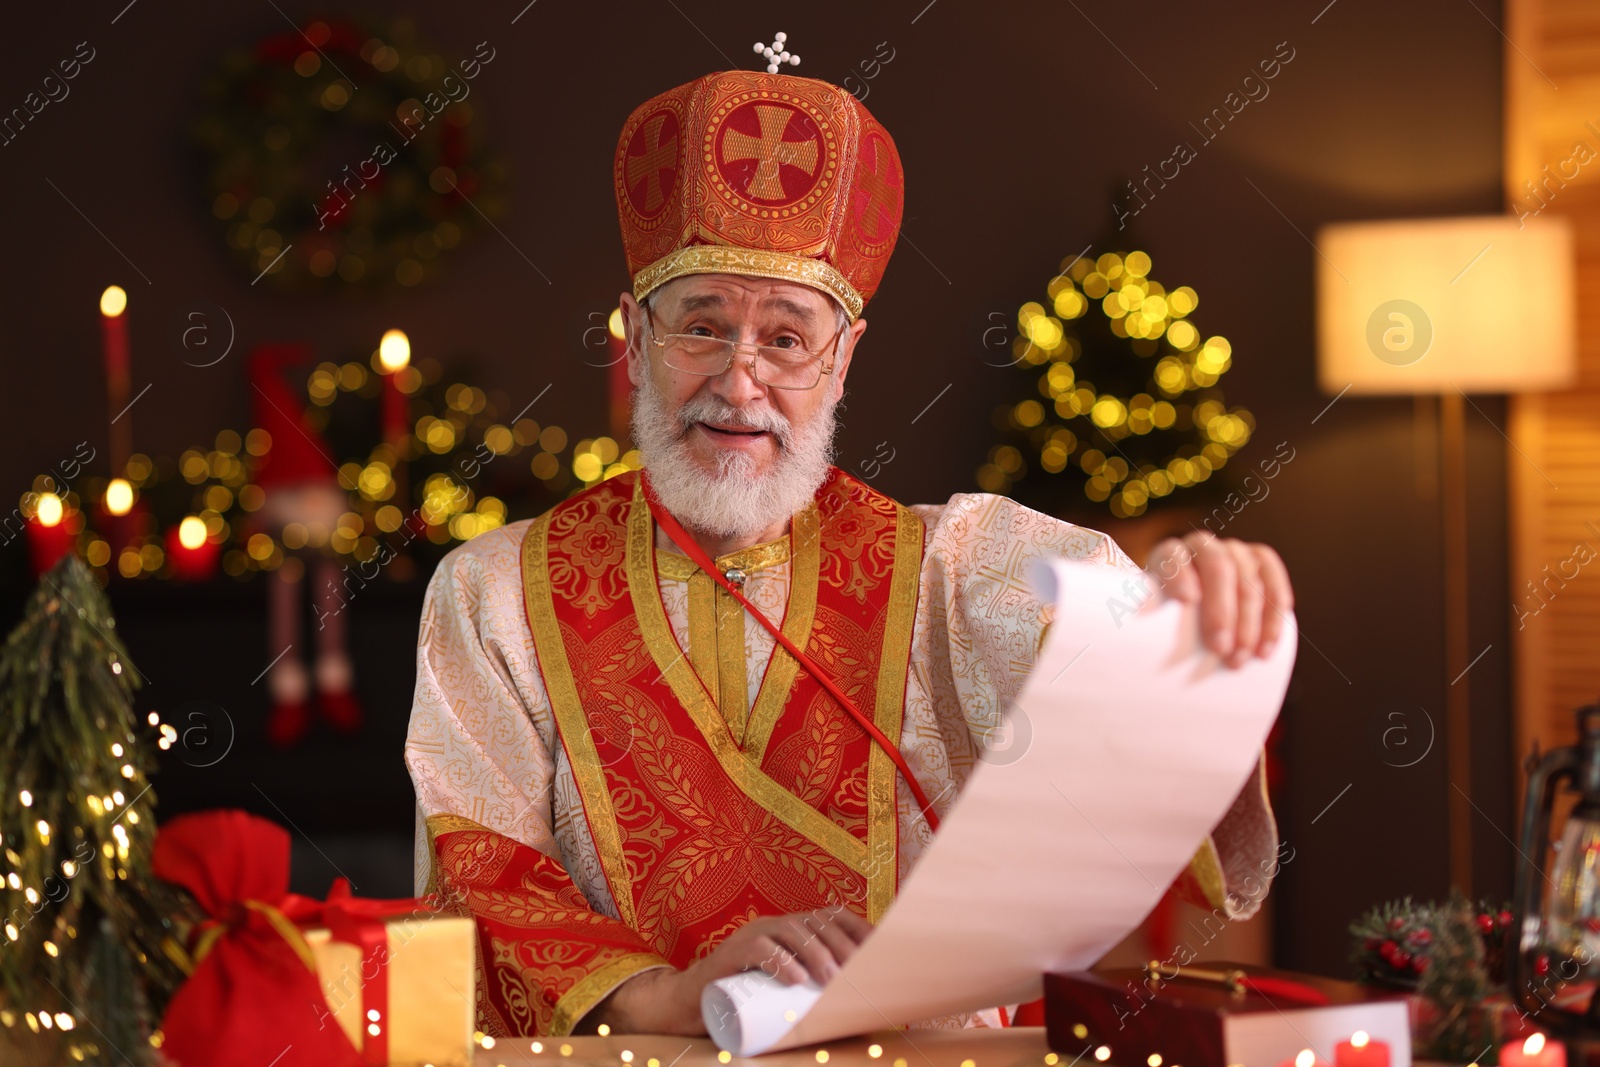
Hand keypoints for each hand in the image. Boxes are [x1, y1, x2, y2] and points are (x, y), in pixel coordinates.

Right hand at [584, 905, 872, 1034]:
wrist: (691, 1004)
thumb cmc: (746, 1001)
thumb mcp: (784, 993)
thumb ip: (813, 996)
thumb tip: (860, 1016)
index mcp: (793, 929)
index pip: (832, 917)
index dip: (857, 929)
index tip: (881, 949)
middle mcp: (776, 924)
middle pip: (818, 922)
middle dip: (843, 944)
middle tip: (859, 972)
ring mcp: (753, 933)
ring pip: (793, 931)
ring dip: (817, 953)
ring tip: (832, 979)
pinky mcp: (733, 950)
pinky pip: (760, 948)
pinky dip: (781, 962)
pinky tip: (796, 980)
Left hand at [1146, 532, 1292, 667]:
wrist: (1193, 618)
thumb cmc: (1166, 625)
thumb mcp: (1149, 622)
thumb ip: (1141, 628)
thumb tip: (1130, 652)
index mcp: (1168, 555)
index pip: (1172, 554)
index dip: (1179, 574)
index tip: (1186, 601)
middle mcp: (1201, 547)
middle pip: (1216, 565)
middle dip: (1221, 608)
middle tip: (1220, 648)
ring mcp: (1234, 550)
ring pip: (1247, 573)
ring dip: (1250, 618)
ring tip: (1243, 657)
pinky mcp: (1260, 560)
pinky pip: (1273, 575)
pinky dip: (1274, 610)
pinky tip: (1270, 640)